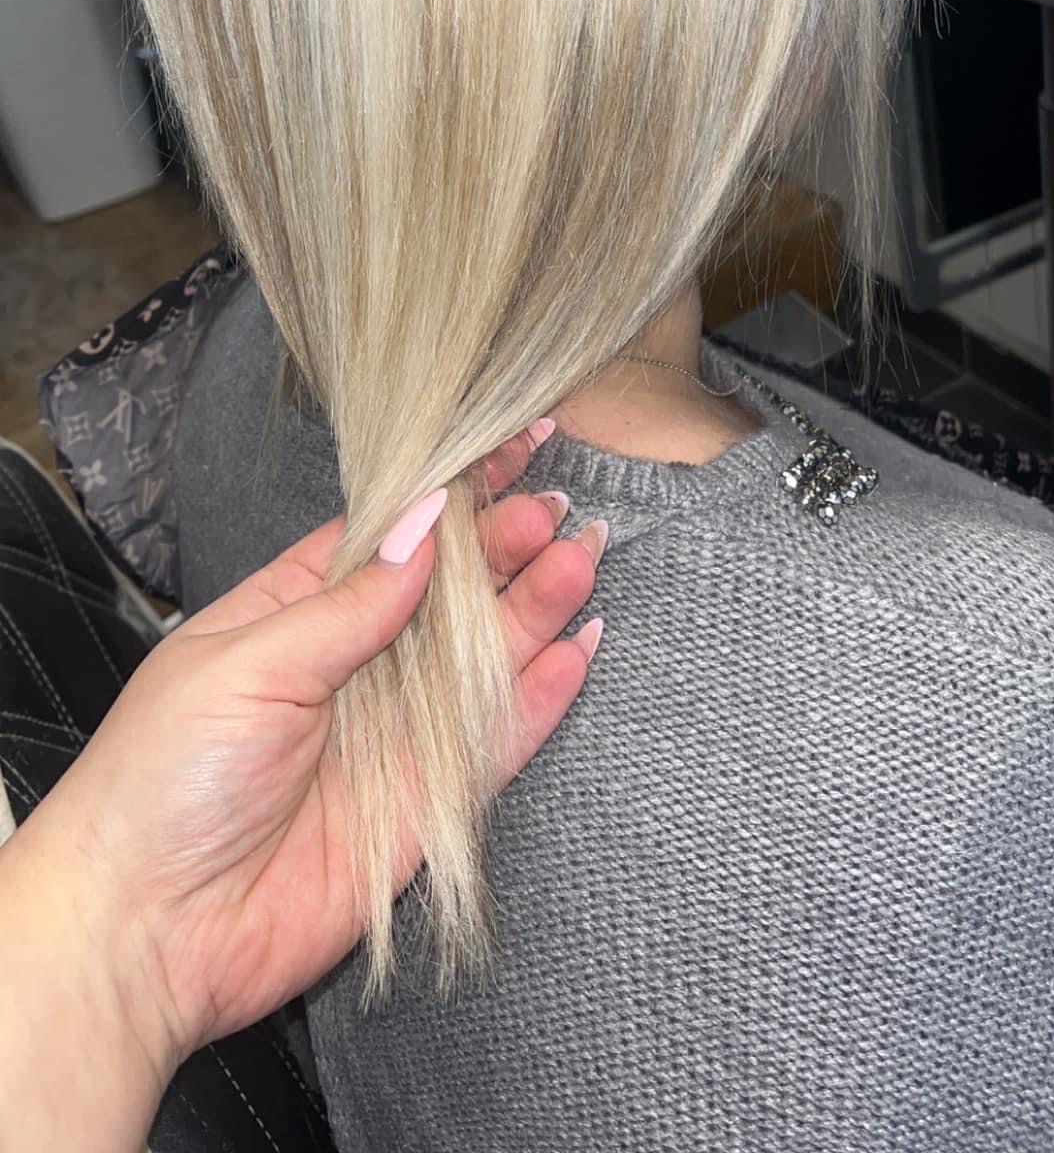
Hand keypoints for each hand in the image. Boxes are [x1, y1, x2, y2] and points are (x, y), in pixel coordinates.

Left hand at [0, 429, 599, 1150]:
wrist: (144, 932)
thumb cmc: (161, 780)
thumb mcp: (247, 665)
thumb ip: (347, 605)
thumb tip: (424, 524)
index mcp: (291, 613)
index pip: (386, 537)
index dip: (447, 495)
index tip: (509, 447)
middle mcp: (349, 667)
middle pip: (445, 593)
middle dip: (501, 546)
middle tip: (555, 508)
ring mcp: (390, 736)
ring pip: (481, 659)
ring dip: (534, 607)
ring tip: (584, 554)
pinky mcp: (423, 807)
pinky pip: (497, 742)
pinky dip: (543, 697)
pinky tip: (581, 647)